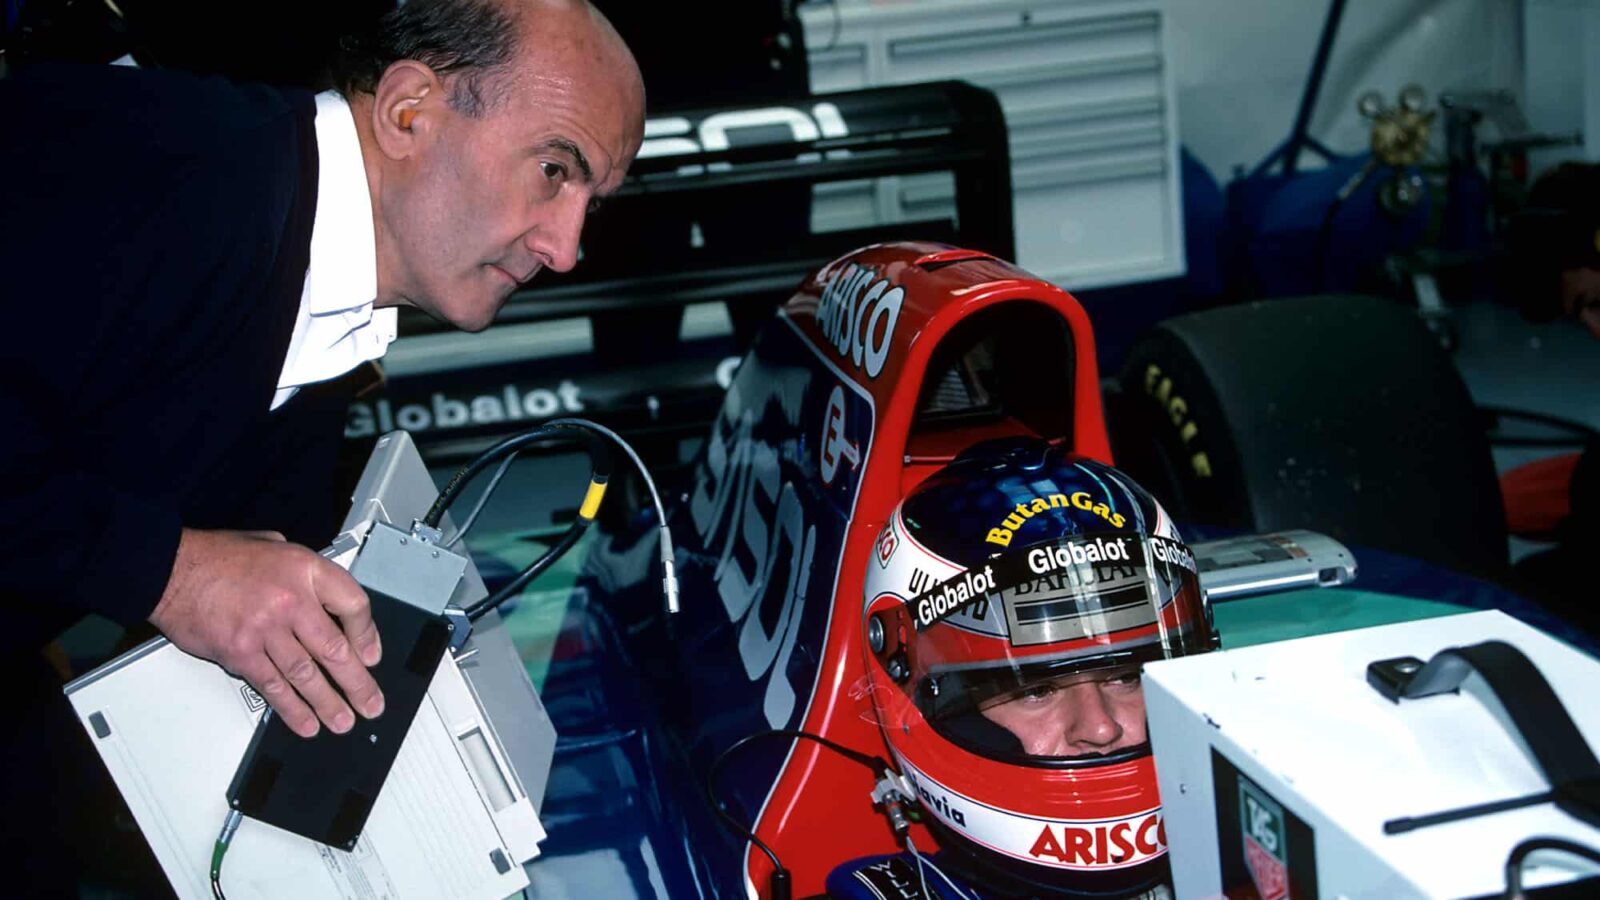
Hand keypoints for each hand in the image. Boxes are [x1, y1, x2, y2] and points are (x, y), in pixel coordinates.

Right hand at [149, 528, 384, 737]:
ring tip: (343, 721)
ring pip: (306, 674)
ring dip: (328, 703)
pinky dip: (291, 708)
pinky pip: (273, 686)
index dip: (368, 635)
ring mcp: (265, 630)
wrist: (170, 569)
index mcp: (305, 570)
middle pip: (335, 649)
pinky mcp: (240, 653)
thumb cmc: (218, 556)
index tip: (372, 655)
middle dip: (357, 683)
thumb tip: (325, 594)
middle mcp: (290, 601)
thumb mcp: (274, 545)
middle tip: (370, 703)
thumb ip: (303, 569)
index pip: (354, 605)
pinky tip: (305, 722)